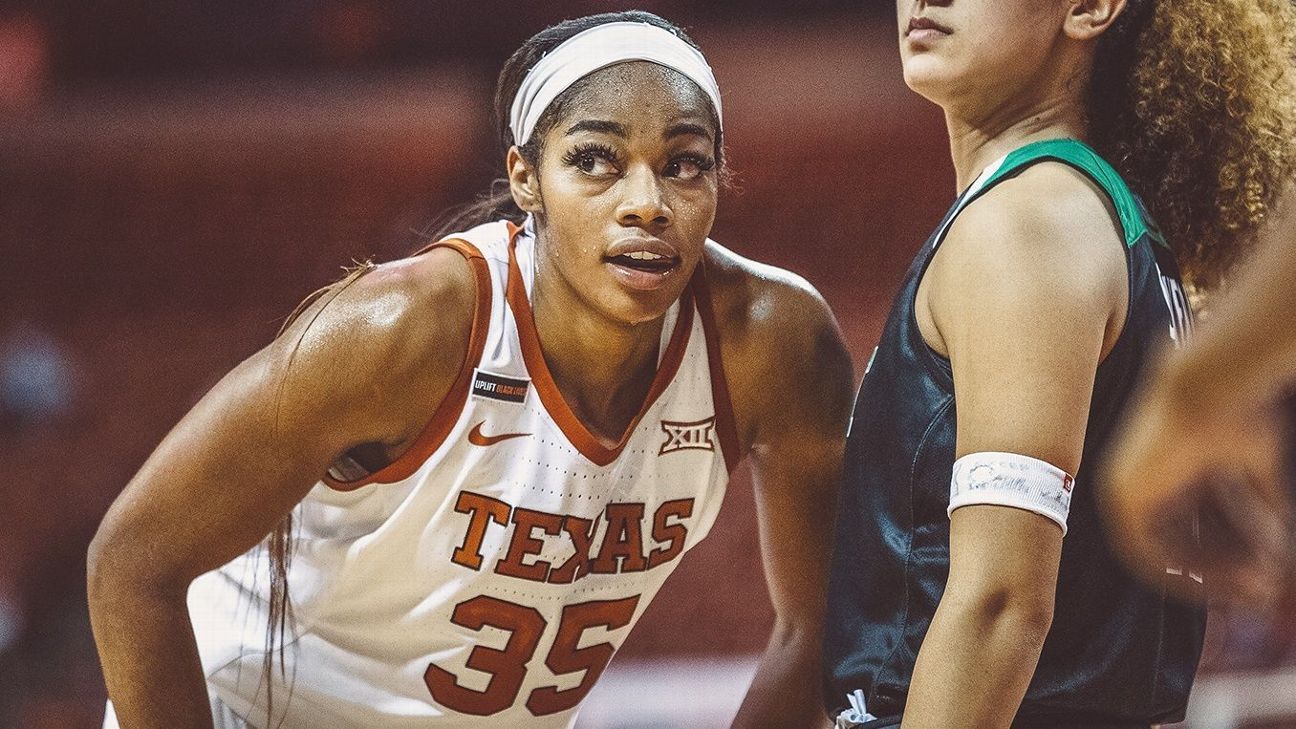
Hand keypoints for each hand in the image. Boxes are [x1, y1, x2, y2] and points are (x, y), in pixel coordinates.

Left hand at [1100, 380, 1293, 607]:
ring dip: (1214, 572)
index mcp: (1166, 469)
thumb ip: (1264, 503)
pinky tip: (1226, 582)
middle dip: (1227, 569)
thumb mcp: (1258, 463)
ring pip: (1170, 554)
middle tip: (1264, 588)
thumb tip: (1281, 544)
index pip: (1197, 526)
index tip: (1262, 575)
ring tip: (1258, 581)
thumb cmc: (1238, 412)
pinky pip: (1149, 555)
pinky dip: (1185, 570)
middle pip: (1184, 543)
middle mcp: (1141, 484)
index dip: (1231, 554)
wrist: (1212, 387)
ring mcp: (1126, 493)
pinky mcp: (1124, 501)